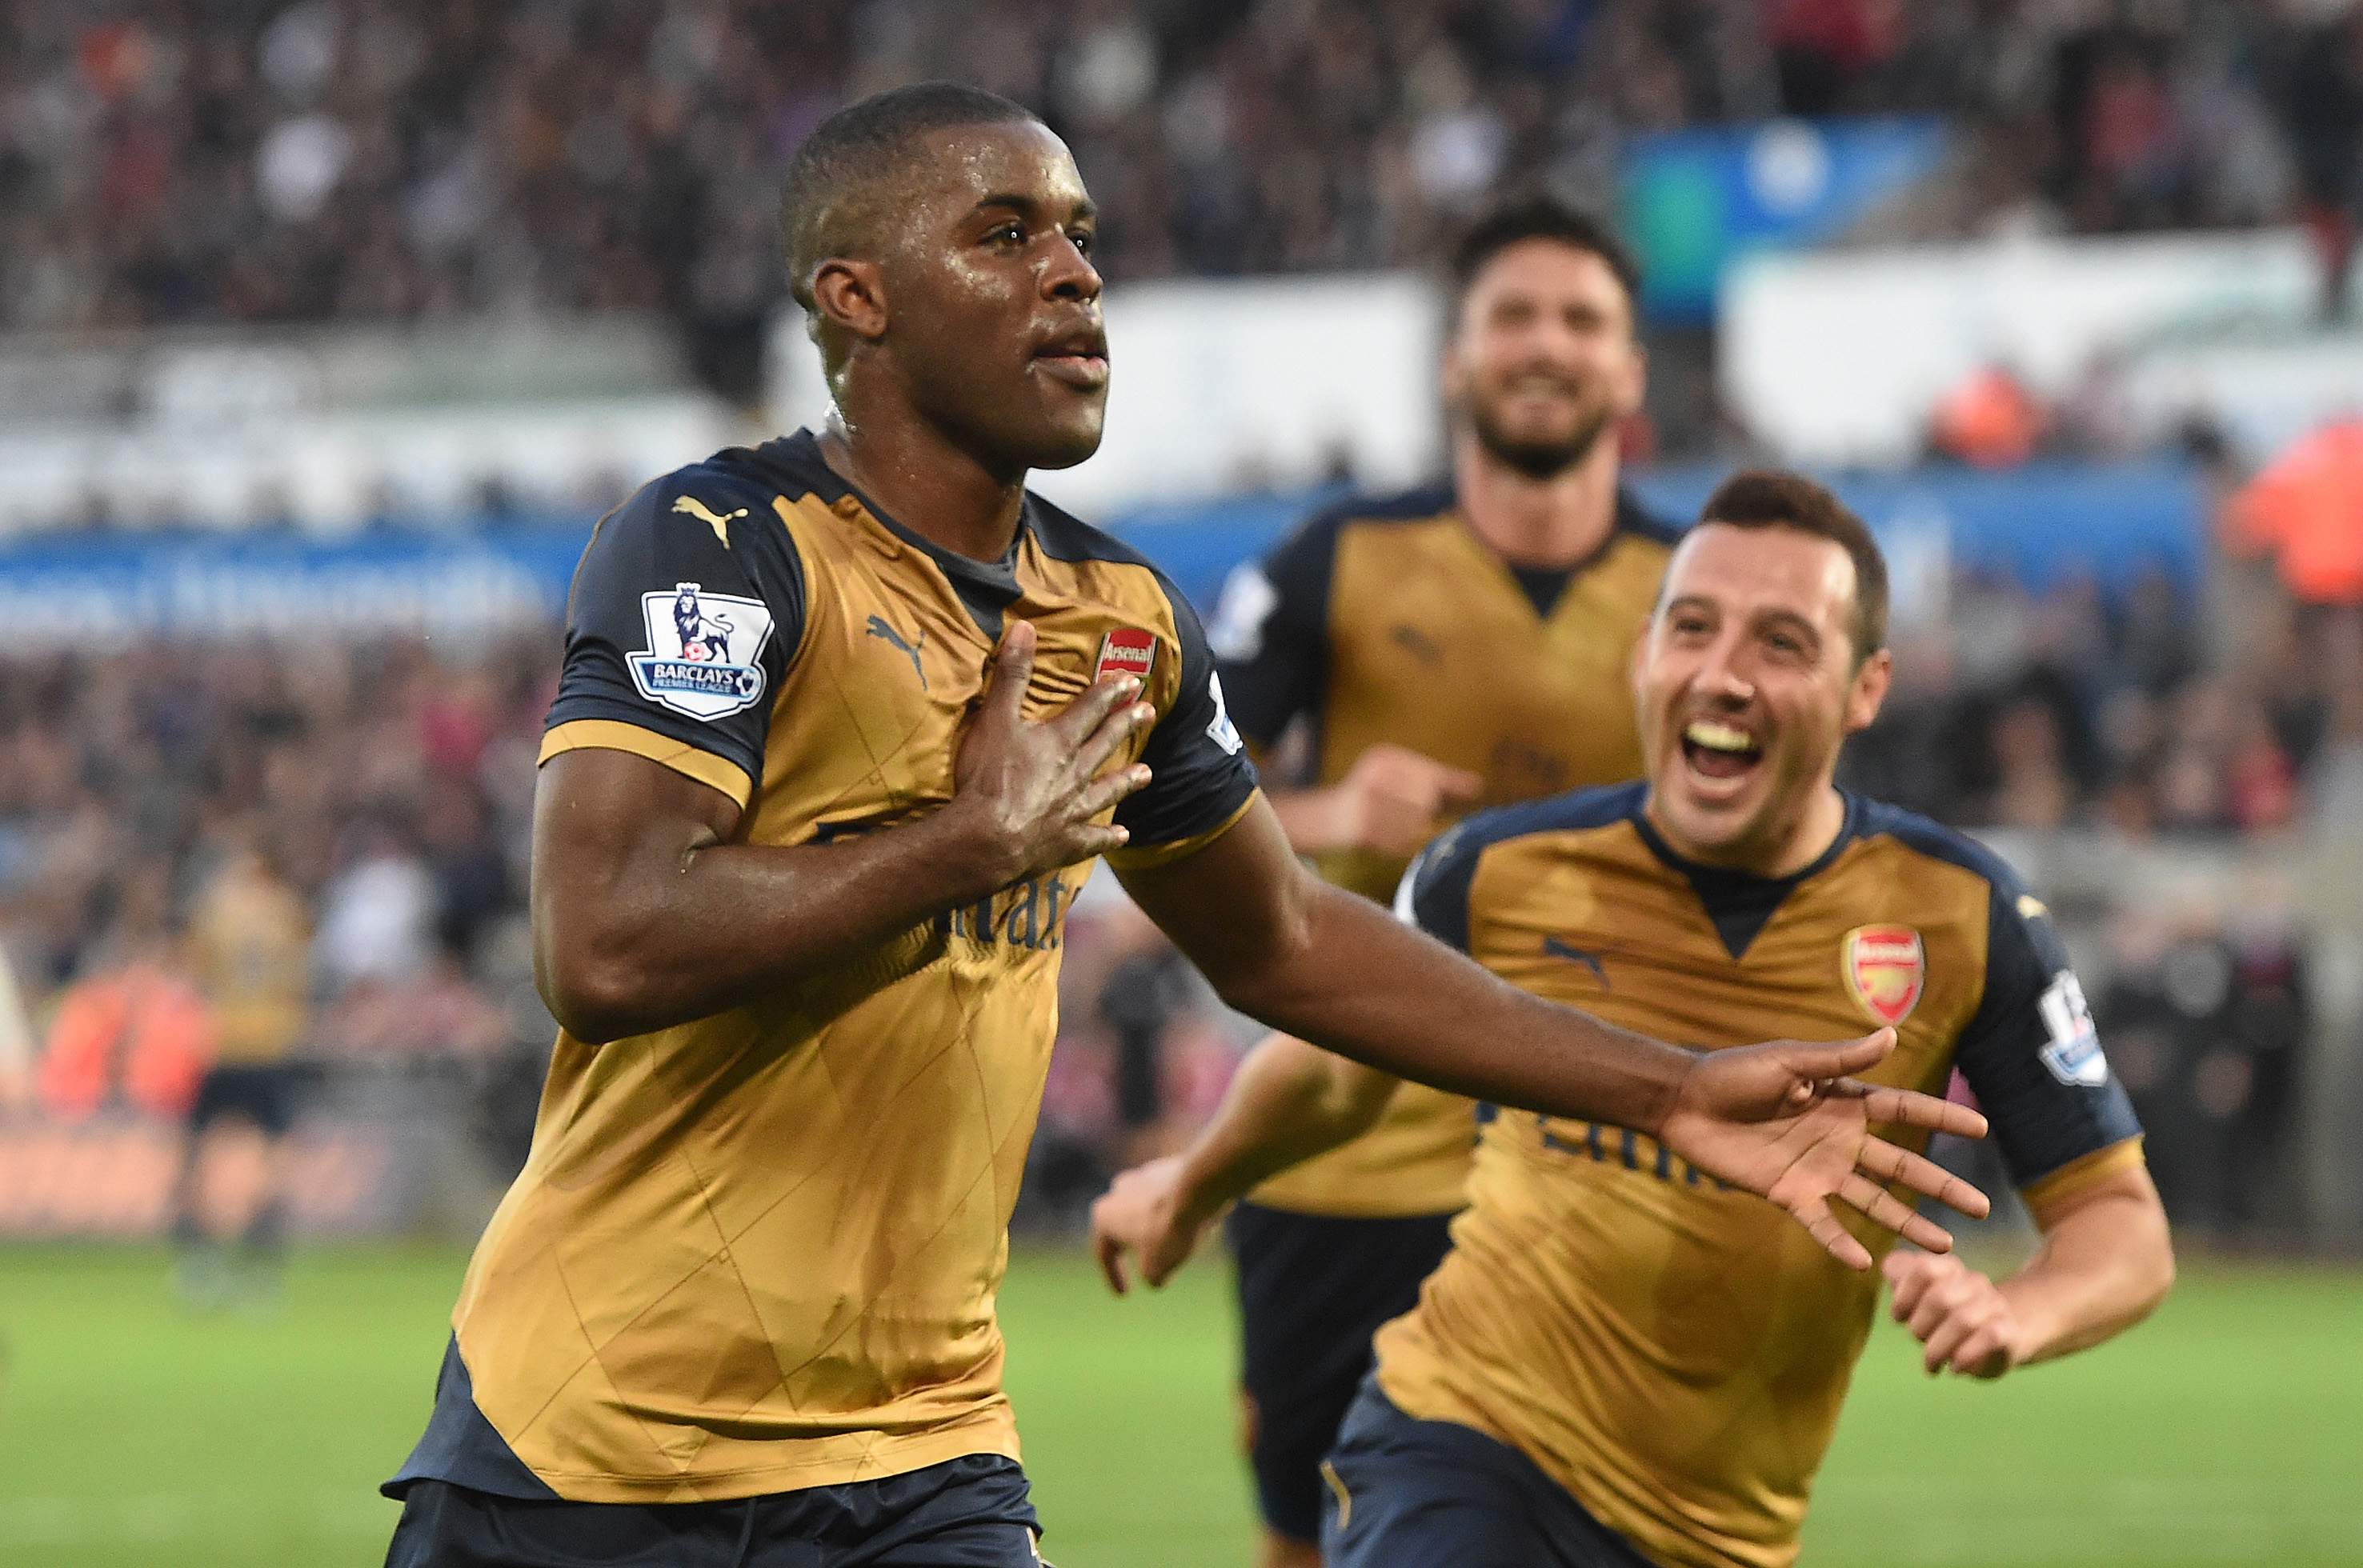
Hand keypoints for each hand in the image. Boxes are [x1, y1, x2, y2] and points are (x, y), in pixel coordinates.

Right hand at [944, 621, 1155, 891]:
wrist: (987, 838)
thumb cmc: (988, 777)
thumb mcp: (995, 718)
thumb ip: (1011, 675)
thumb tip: (1025, 627)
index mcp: (1060, 741)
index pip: (1091, 709)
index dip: (1110, 692)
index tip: (1130, 681)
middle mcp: (1075, 773)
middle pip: (1107, 744)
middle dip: (1127, 724)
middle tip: (1148, 712)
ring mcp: (1074, 810)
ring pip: (1108, 790)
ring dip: (1127, 780)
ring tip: (1146, 773)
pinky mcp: (1067, 842)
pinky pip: (1093, 839)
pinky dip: (1108, 837)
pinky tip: (1123, 834)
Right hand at [1090, 1156, 1219, 1293]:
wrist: (1200, 1189)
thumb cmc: (1171, 1229)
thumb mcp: (1156, 1269)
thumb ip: (1150, 1276)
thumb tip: (1156, 1274)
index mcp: (1104, 1216)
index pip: (1105, 1255)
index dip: (1113, 1278)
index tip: (1124, 1295)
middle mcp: (1118, 1191)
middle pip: (1123, 1227)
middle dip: (1134, 1248)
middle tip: (1146, 1265)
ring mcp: (1143, 1175)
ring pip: (1146, 1209)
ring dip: (1156, 1228)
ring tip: (1175, 1246)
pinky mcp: (1169, 1167)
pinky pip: (1168, 1197)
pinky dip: (1174, 1212)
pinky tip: (1192, 1226)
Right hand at [1324, 745, 1482, 858]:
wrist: (1324, 818)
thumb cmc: (1372, 796)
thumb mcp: (1399, 777)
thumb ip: (1438, 779)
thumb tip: (1478, 785)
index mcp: (1383, 759)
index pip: (1429, 775)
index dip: (1447, 788)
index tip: (1465, 793)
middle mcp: (1374, 777)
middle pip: (1427, 799)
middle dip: (1425, 810)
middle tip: (1408, 813)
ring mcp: (1366, 805)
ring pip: (1417, 823)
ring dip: (1413, 830)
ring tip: (1395, 825)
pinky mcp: (1361, 831)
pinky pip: (1402, 842)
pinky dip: (1401, 844)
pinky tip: (1387, 839)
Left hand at [1658, 1030, 1993, 1270]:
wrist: (1684, 1103)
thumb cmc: (1734, 1073)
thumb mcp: (1789, 1061)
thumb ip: (1839, 1059)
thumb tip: (1891, 1035)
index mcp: (1844, 1101)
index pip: (1904, 1111)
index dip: (1941, 1117)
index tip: (1982, 1126)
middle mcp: (1839, 1139)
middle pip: (1901, 1166)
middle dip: (1941, 1185)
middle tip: (1981, 1208)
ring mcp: (1817, 1169)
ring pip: (1873, 1201)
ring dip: (1908, 1223)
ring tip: (1944, 1247)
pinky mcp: (1789, 1193)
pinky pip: (1822, 1223)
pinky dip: (1841, 1243)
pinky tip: (1866, 1264)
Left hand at [1884, 1249, 2024, 1377]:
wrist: (1996, 1339)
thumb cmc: (1944, 1318)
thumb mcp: (1917, 1295)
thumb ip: (1898, 1273)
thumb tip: (1890, 1265)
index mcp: (1950, 1267)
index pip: (1923, 1268)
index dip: (1903, 1296)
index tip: (1898, 1318)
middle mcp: (1975, 1282)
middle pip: (1940, 1298)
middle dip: (1920, 1326)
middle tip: (1917, 1340)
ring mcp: (1995, 1305)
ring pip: (1964, 1320)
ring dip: (1938, 1348)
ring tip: (1931, 1364)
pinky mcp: (2009, 1331)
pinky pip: (1990, 1337)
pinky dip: (1965, 1356)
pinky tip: (1954, 1368)